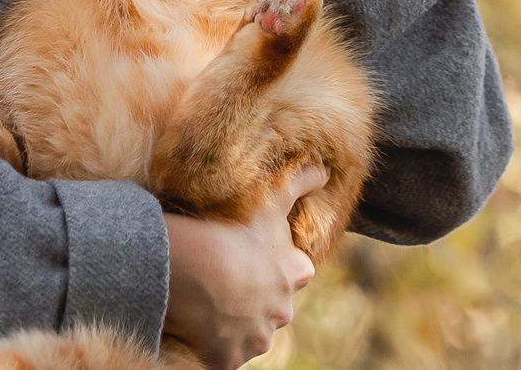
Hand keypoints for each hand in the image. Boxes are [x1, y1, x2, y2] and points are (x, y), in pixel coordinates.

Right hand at [163, 166, 325, 368]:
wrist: (194, 270)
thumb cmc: (236, 231)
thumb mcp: (272, 199)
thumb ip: (301, 182)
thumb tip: (325, 170)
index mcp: (295, 275)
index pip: (296, 272)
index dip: (277, 264)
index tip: (254, 255)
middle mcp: (282, 312)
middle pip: (273, 305)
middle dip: (256, 296)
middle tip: (226, 276)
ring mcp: (256, 339)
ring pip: (249, 332)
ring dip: (234, 321)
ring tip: (207, 298)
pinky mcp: (228, 359)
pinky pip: (223, 354)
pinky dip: (213, 344)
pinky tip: (197, 324)